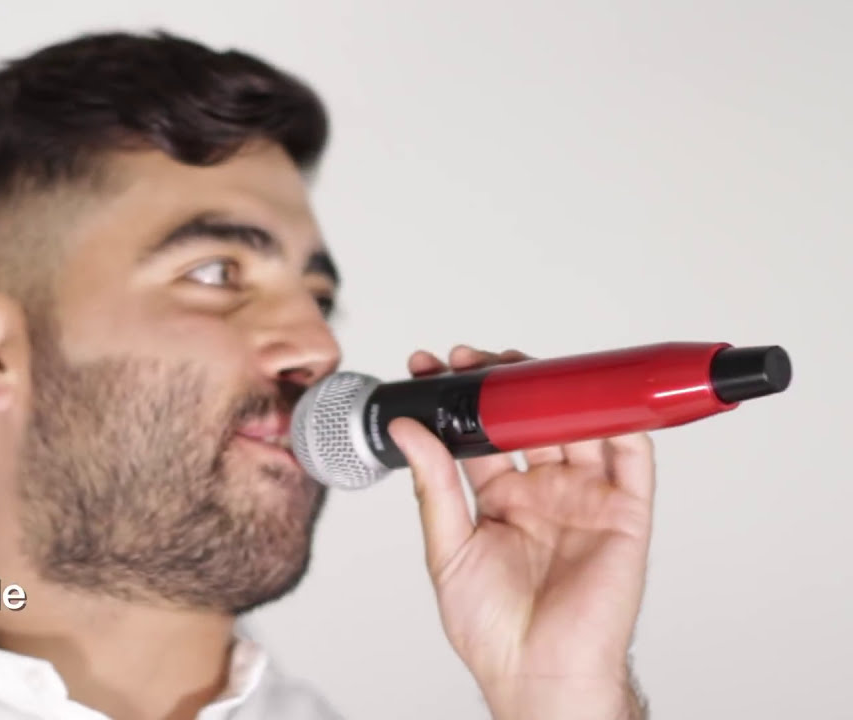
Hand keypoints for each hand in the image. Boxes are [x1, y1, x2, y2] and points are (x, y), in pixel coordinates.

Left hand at [389, 345, 652, 719]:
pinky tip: (599, 395)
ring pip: (577, 427)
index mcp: (501, 500)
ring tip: (522, 365)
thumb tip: (407, 430)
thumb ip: (432, 485)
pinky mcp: (624, 514)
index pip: (481, 434)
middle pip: (530, 421)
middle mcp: (544, 493)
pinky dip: (623, 423)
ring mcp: (585, 499)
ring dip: (557, 391)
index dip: (460, 398)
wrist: (536, 674)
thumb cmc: (492, 629)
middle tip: (474, 357)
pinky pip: (632, 459)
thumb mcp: (446, 549)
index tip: (432, 366)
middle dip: (505, 383)